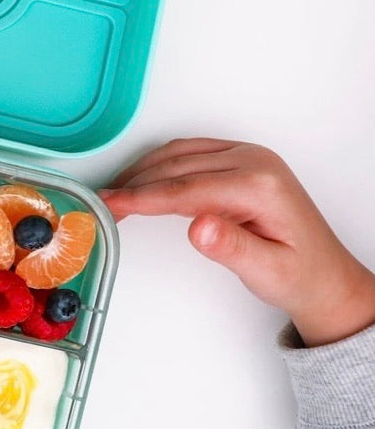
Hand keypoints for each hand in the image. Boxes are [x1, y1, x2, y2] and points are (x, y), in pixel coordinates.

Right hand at [100, 139, 374, 346]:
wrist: (325, 275)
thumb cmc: (299, 276)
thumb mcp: (268, 273)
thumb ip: (232, 249)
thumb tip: (199, 227)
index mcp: (261, 186)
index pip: (187, 188)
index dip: (143, 197)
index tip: (111, 204)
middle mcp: (255, 163)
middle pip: (179, 167)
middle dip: (135, 184)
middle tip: (102, 203)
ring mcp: (248, 157)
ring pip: (181, 154)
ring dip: (143, 171)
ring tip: (114, 193)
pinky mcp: (240, 160)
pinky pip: (190, 153)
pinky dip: (160, 165)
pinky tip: (142, 180)